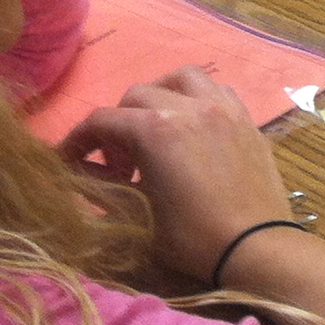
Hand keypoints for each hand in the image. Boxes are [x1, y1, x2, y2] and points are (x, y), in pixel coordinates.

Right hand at [59, 66, 288, 283]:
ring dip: (159, 96)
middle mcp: (191, 108)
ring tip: (153, 130)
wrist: (256, 245)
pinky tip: (192, 130)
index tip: (69, 161)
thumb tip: (77, 170)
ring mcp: (224, 109)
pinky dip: (196, 100)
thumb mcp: (134, 214)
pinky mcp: (248, 119)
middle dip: (117, 125)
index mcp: (156, 129)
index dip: (77, 140)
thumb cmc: (191, 237)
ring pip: (182, 79)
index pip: (102, 120)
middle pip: (137, 96)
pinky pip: (217, 90)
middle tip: (118, 163)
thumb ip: (101, 184)